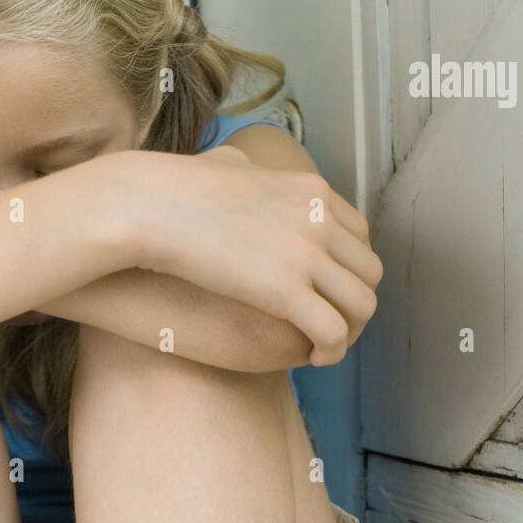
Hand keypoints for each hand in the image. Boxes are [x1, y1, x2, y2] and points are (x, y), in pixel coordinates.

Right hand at [123, 145, 382, 364]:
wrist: (154, 207)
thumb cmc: (174, 190)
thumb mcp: (222, 165)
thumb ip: (240, 168)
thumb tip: (234, 164)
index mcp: (311, 192)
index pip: (360, 236)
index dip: (349, 271)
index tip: (328, 293)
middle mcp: (320, 220)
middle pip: (368, 272)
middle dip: (353, 304)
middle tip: (328, 327)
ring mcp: (307, 256)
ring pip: (361, 305)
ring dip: (348, 332)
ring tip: (321, 347)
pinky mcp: (287, 292)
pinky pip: (333, 331)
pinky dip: (331, 350)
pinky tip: (311, 358)